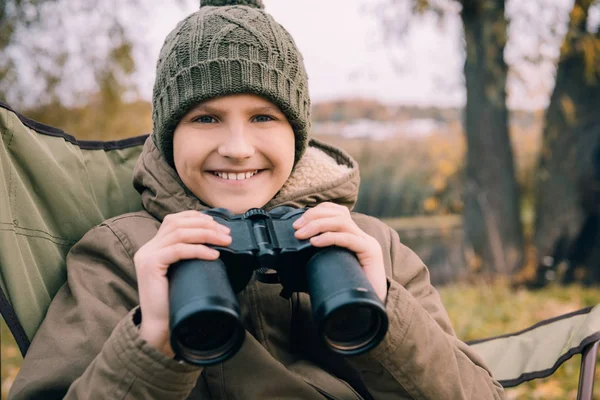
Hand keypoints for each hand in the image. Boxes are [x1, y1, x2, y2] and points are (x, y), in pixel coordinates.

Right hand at [133, 210, 231, 356]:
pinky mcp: (150, 265)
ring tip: (225, 242)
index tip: (219, 225)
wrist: (161, 327)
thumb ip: (191, 256)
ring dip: (206, 235)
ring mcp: (147, 255)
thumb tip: (217, 243)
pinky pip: (178, 250)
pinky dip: (198, 250)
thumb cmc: (176, 301)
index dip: (197, 218)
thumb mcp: (184, 272)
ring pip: (179, 233)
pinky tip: (213, 255)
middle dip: (206, 225)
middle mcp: (148, 248)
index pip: (174, 220)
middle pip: (178, 223)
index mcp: (154, 247)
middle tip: (227, 234)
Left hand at [293, 203, 386, 302]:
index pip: (338, 212)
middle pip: (338, 213)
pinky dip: (329, 238)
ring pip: (342, 222)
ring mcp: (368, 243)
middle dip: (314, 216)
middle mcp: (362, 236)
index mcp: (354, 237)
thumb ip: (318, 262)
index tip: (299, 221)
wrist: (371, 308)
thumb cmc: (350, 292)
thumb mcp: (331, 271)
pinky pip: (348, 238)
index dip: (318, 211)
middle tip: (296, 228)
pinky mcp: (371, 252)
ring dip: (317, 225)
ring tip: (301, 235)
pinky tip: (314, 242)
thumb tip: (292, 264)